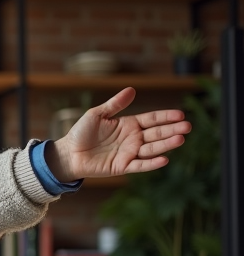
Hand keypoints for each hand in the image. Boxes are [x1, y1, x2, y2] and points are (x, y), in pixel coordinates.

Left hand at [49, 87, 190, 180]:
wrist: (68, 153)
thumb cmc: (81, 133)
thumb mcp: (97, 114)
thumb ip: (115, 104)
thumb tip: (131, 89)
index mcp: (129, 124)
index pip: (152, 119)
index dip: (166, 117)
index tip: (180, 114)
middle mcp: (133, 139)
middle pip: (157, 133)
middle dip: (172, 130)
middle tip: (187, 126)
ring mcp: (129, 153)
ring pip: (152, 148)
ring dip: (166, 145)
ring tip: (180, 139)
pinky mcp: (123, 166)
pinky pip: (140, 165)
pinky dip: (152, 163)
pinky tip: (164, 159)